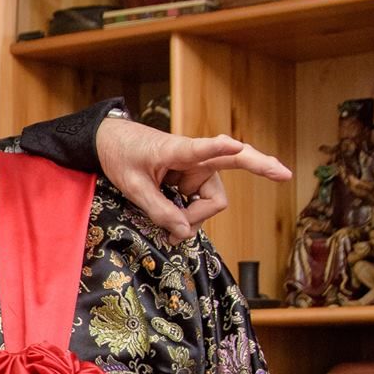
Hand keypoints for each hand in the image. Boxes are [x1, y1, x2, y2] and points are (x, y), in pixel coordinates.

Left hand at [94, 118, 292, 241]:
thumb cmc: (122, 155)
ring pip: (210, 201)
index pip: (201, 149)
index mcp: (176, 151)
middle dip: (231, 188)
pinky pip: (200, 201)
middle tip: (261, 184)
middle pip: (218, 189)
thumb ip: (159, 210)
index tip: (236, 145)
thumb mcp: (134, 187)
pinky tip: (178, 225)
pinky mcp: (192, 178)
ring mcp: (196, 169)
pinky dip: (192, 215)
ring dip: (194, 217)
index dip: (221, 148)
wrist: (111, 141)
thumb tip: (184, 232)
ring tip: (171, 229)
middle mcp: (194, 159)